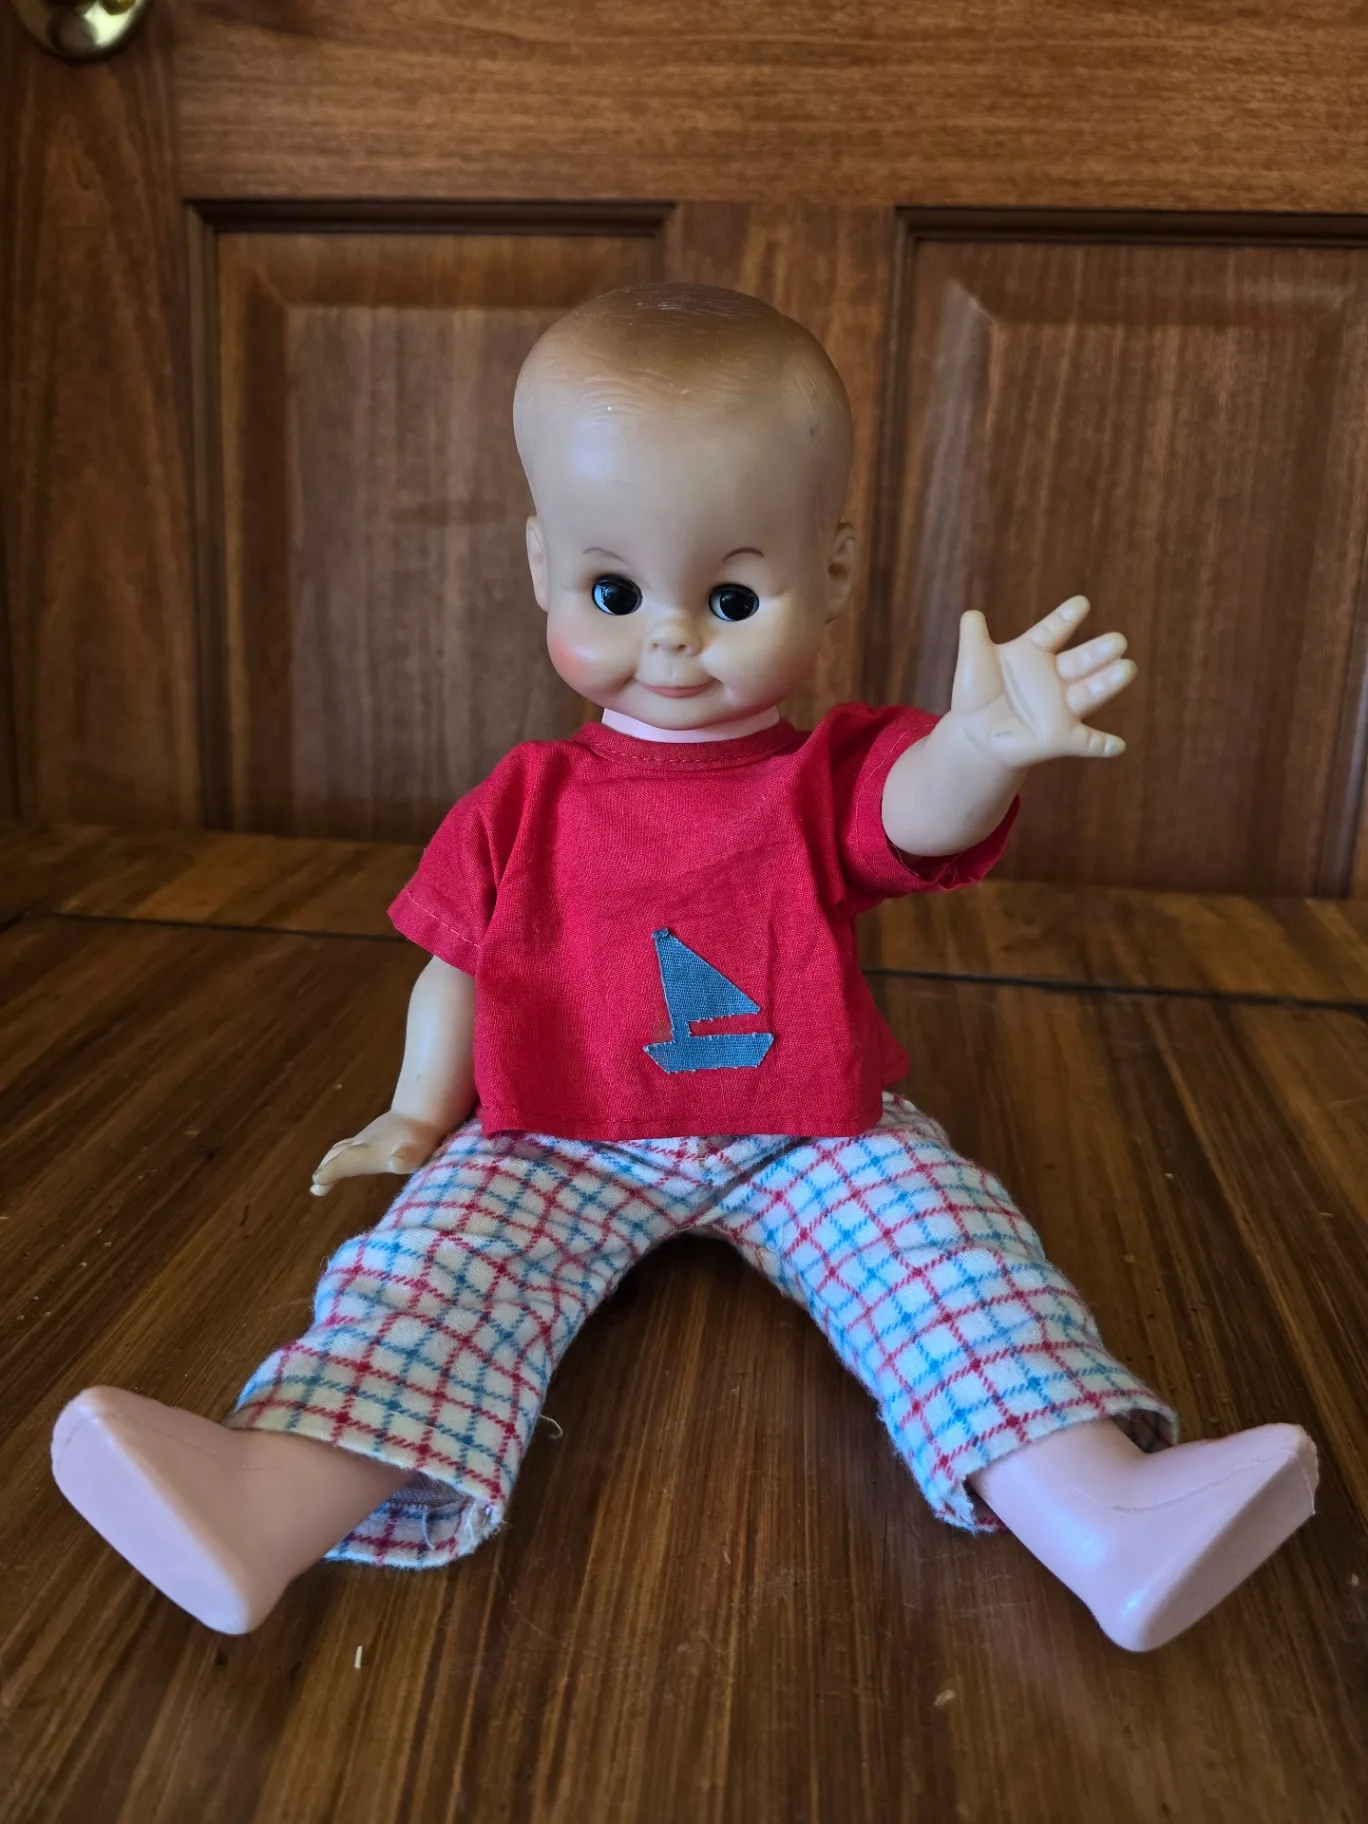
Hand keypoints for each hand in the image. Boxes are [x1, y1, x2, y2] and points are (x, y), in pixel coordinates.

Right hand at [310, 1110, 442, 1196]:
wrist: (427, 1107)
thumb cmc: (422, 1135)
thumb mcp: (417, 1150)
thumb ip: (406, 1158)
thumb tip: (396, 1163)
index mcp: (368, 1152)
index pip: (344, 1163)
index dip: (330, 1172)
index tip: (316, 1183)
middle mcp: (363, 1143)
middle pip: (339, 1154)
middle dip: (327, 1167)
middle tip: (316, 1184)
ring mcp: (369, 1136)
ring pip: (344, 1147)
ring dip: (332, 1160)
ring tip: (324, 1173)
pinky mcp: (378, 1133)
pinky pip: (353, 1144)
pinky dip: (344, 1153)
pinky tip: (354, 1157)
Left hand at [947, 597, 1135, 765]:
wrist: (975, 733)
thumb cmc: (977, 693)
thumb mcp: (972, 662)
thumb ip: (973, 637)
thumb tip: (971, 615)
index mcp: (1035, 652)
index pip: (1052, 632)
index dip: (1065, 619)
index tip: (1081, 604)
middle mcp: (1055, 676)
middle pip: (1080, 661)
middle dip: (1098, 652)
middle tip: (1118, 641)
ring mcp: (1061, 706)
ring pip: (1089, 693)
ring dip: (1108, 684)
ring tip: (1127, 669)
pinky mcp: (1062, 736)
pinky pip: (1086, 742)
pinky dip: (1102, 745)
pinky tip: (1118, 746)